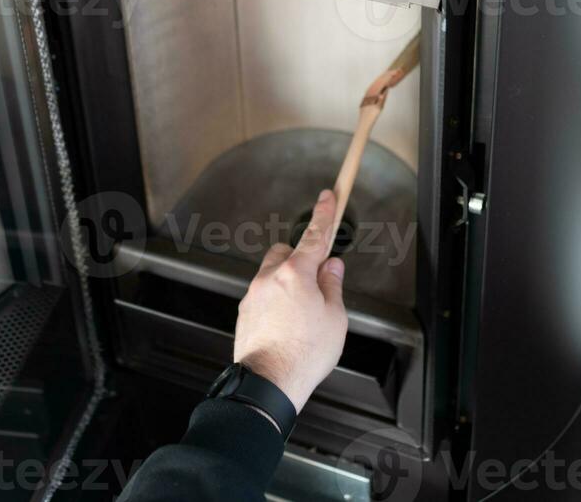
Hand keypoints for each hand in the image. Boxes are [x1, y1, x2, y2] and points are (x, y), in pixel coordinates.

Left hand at [234, 189, 347, 413]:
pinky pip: (264, 296)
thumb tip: (331, 268)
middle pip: (286, 253)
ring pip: (272, 275)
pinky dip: (276, 303)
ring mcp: (254, 295)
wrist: (269, 384)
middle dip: (300, 260)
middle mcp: (270, 278)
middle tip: (316, 282)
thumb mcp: (335, 318)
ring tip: (302, 315)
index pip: (314, 235)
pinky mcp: (245, 312)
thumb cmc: (304, 353)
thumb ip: (332, 286)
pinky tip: (287, 327)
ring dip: (287, 284)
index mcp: (295, 273)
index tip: (328, 196)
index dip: (324, 214)